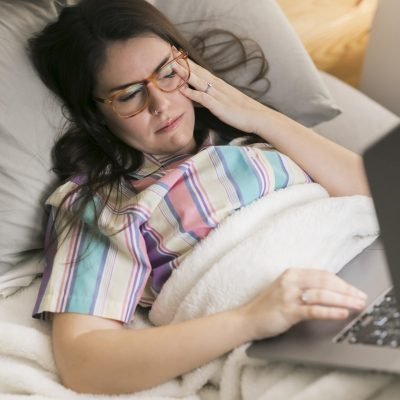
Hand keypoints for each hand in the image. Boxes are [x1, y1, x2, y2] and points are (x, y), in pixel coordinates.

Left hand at [179, 58, 266, 133]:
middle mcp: (217, 86)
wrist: (258, 117)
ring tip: (171, 65)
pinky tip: (182, 89)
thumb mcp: (224, 101)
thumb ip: (210, 98)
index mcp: (218, 84)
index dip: (188, 62)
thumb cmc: (243, 111)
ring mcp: (218, 95)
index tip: (176, 53)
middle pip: (197, 71)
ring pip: (198, 81)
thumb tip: (196, 96)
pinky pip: (203, 98)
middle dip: (183, 62)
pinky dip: (192, 93)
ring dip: (184, 73)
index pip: (200, 70)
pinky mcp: (218, 106)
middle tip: (169, 51)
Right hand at [239, 268, 367, 340]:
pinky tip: (342, 313)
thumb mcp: (287, 289)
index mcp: (292, 273)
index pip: (323, 275)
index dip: (342, 282)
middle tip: (361, 298)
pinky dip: (330, 311)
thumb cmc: (269, 306)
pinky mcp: (288, 311)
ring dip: (343, 300)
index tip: (355, 290)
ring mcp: (289, 295)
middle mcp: (291, 281)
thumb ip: (305, 287)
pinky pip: (313, 310)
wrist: (248, 319)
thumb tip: (333, 291)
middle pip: (325, 282)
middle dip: (347, 291)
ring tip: (357, 305)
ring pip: (322, 295)